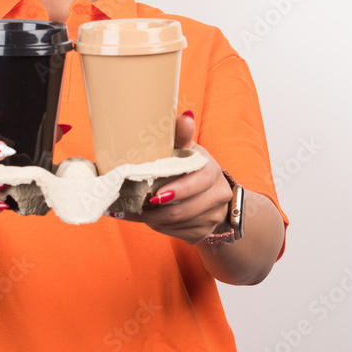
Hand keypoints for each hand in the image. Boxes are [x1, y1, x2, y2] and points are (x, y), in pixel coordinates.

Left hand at [115, 112, 232, 244]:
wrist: (211, 193)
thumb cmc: (192, 165)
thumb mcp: (188, 148)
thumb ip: (182, 135)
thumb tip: (185, 117)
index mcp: (212, 170)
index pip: (199, 182)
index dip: (178, 190)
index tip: (155, 196)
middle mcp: (218, 195)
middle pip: (184, 210)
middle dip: (155, 211)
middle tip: (132, 206)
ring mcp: (212, 216)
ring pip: (178, 224)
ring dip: (153, 220)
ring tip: (134, 211)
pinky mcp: (204, 232)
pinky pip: (178, 234)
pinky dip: (159, 228)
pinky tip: (148, 219)